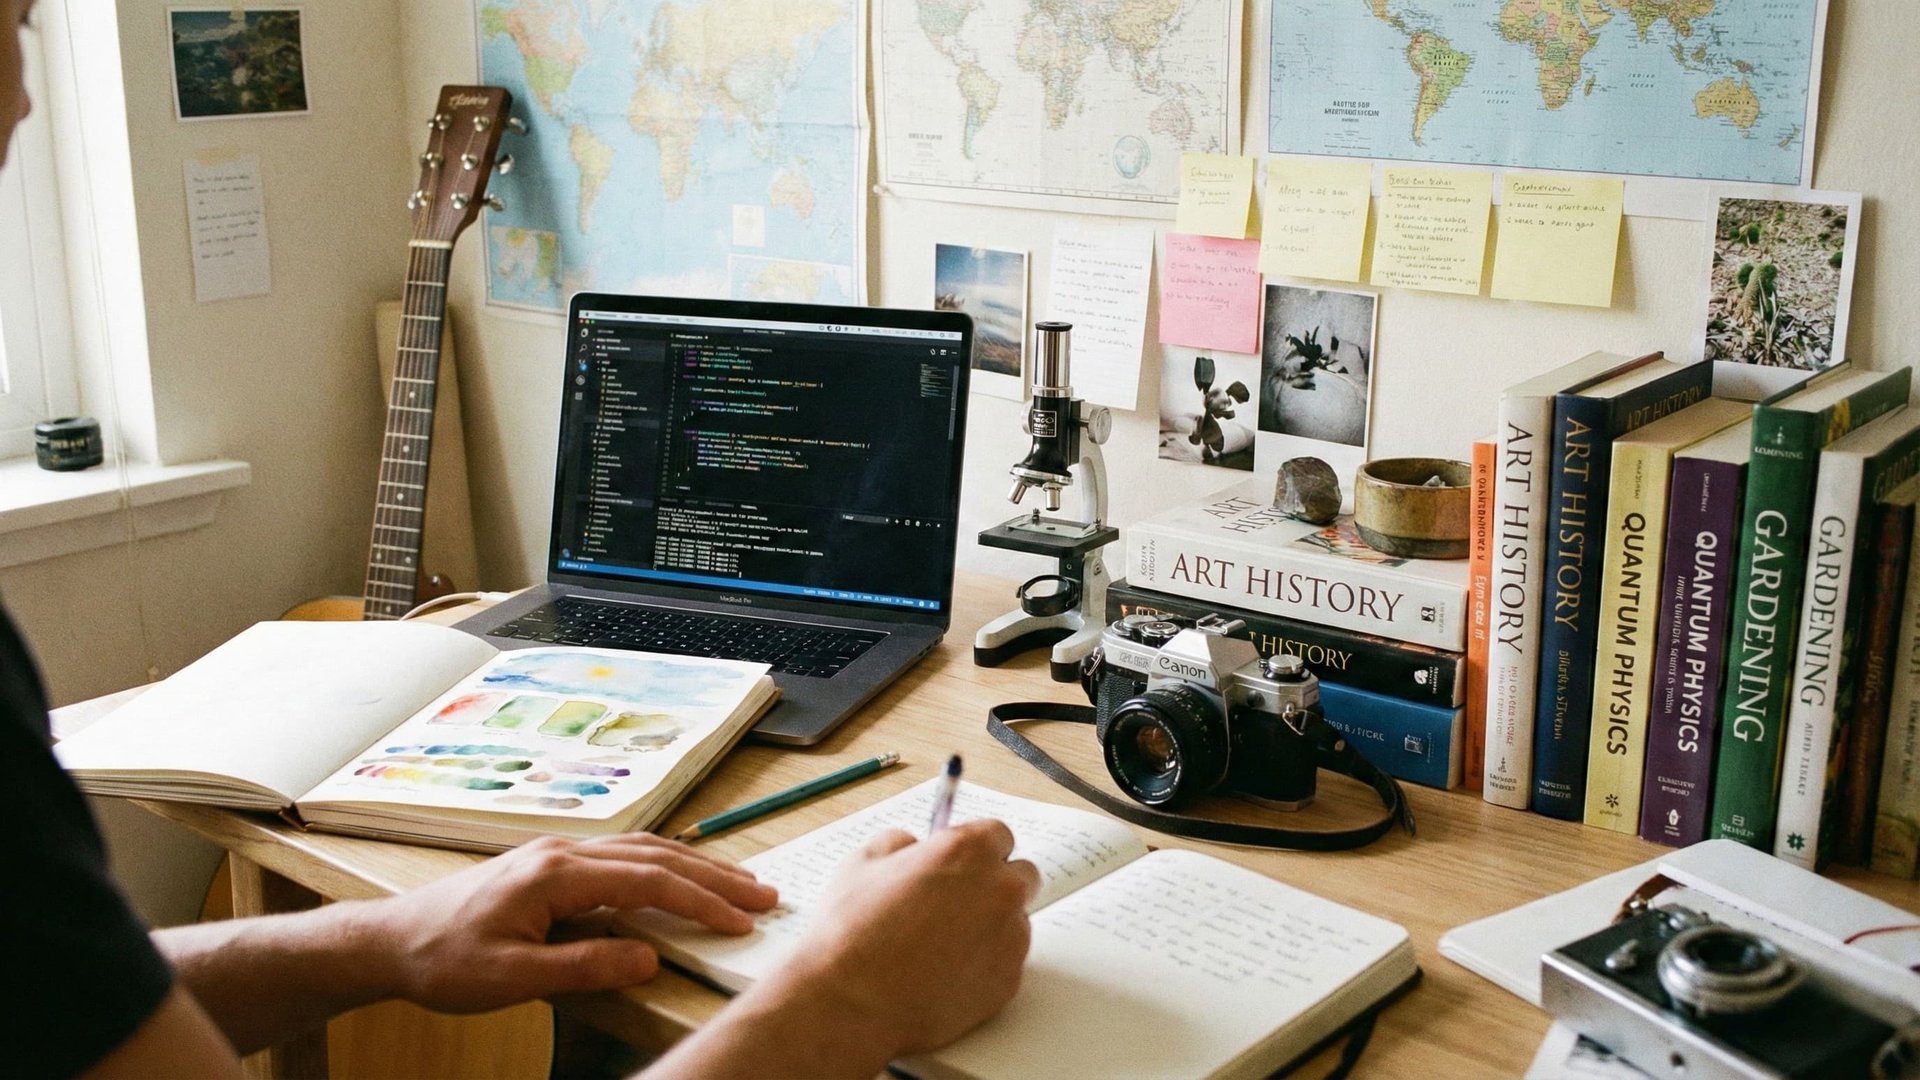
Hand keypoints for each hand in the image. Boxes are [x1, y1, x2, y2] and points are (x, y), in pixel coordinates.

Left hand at [368, 833, 776, 1012]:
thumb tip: (649, 957)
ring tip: (738, 886)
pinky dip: (664, 865)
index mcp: (556, 873)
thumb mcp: (511, 978)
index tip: (741, 921)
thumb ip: (583, 966)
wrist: (389, 941)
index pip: (648, 881)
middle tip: (763, 896)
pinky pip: (622, 857)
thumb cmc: (442, 961)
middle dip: (715, 875)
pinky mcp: (551, 865)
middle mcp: (562, 852)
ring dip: (694, 866)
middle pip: (657, 855)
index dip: (701, 901)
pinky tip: (679, 878)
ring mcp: (556, 854)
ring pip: (643, 850)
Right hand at [778, 821, 1039, 1053]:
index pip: (999, 835)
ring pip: (1015, 923)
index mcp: (968, 851)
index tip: (965, 862)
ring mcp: (1009, 938)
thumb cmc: (853, 933)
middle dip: (996, 884)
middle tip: (958, 902)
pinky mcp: (1008, 982)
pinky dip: (985, 965)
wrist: (850, 1001)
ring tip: (941, 946)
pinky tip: (945, 972)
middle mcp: (1000, 890)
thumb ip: (899, 843)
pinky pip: (1007, 964)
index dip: (978, 849)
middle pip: (1022, 876)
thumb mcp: (864, 863)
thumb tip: (912, 847)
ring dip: (991, 926)